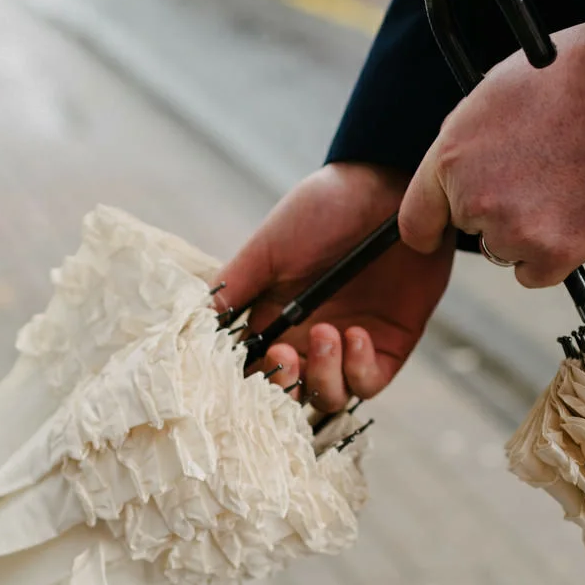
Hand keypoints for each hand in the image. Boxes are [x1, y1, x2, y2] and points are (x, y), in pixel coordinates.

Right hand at [214, 162, 454, 410]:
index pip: (252, 367)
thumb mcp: (269, 245)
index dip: (245, 378)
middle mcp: (308, 340)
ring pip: (328, 396)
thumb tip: (196, 322)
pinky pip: (368, 383)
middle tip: (283, 356)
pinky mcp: (387, 347)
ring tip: (325, 333)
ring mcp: (348, 347)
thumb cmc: (324, 209)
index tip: (240, 369)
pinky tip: (355, 334)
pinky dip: (358, 368)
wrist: (388, 188)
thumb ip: (234, 286)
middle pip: (289, 393)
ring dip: (322, 376)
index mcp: (274, 319)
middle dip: (283, 386)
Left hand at [398, 22, 584, 287]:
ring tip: (565, 181)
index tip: (437, 232)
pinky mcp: (554, 253)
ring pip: (506, 249)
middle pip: (471, 229)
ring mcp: (514, 230)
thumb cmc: (569, 80)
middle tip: (537, 172)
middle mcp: (474, 200)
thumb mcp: (491, 97)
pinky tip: (578, 211)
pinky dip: (555, 253)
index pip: (415, 220)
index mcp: (450, 158)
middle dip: (495, 209)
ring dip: (528, 230)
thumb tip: (455, 180)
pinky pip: (536, 272)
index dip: (430, 227)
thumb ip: (464, 147)